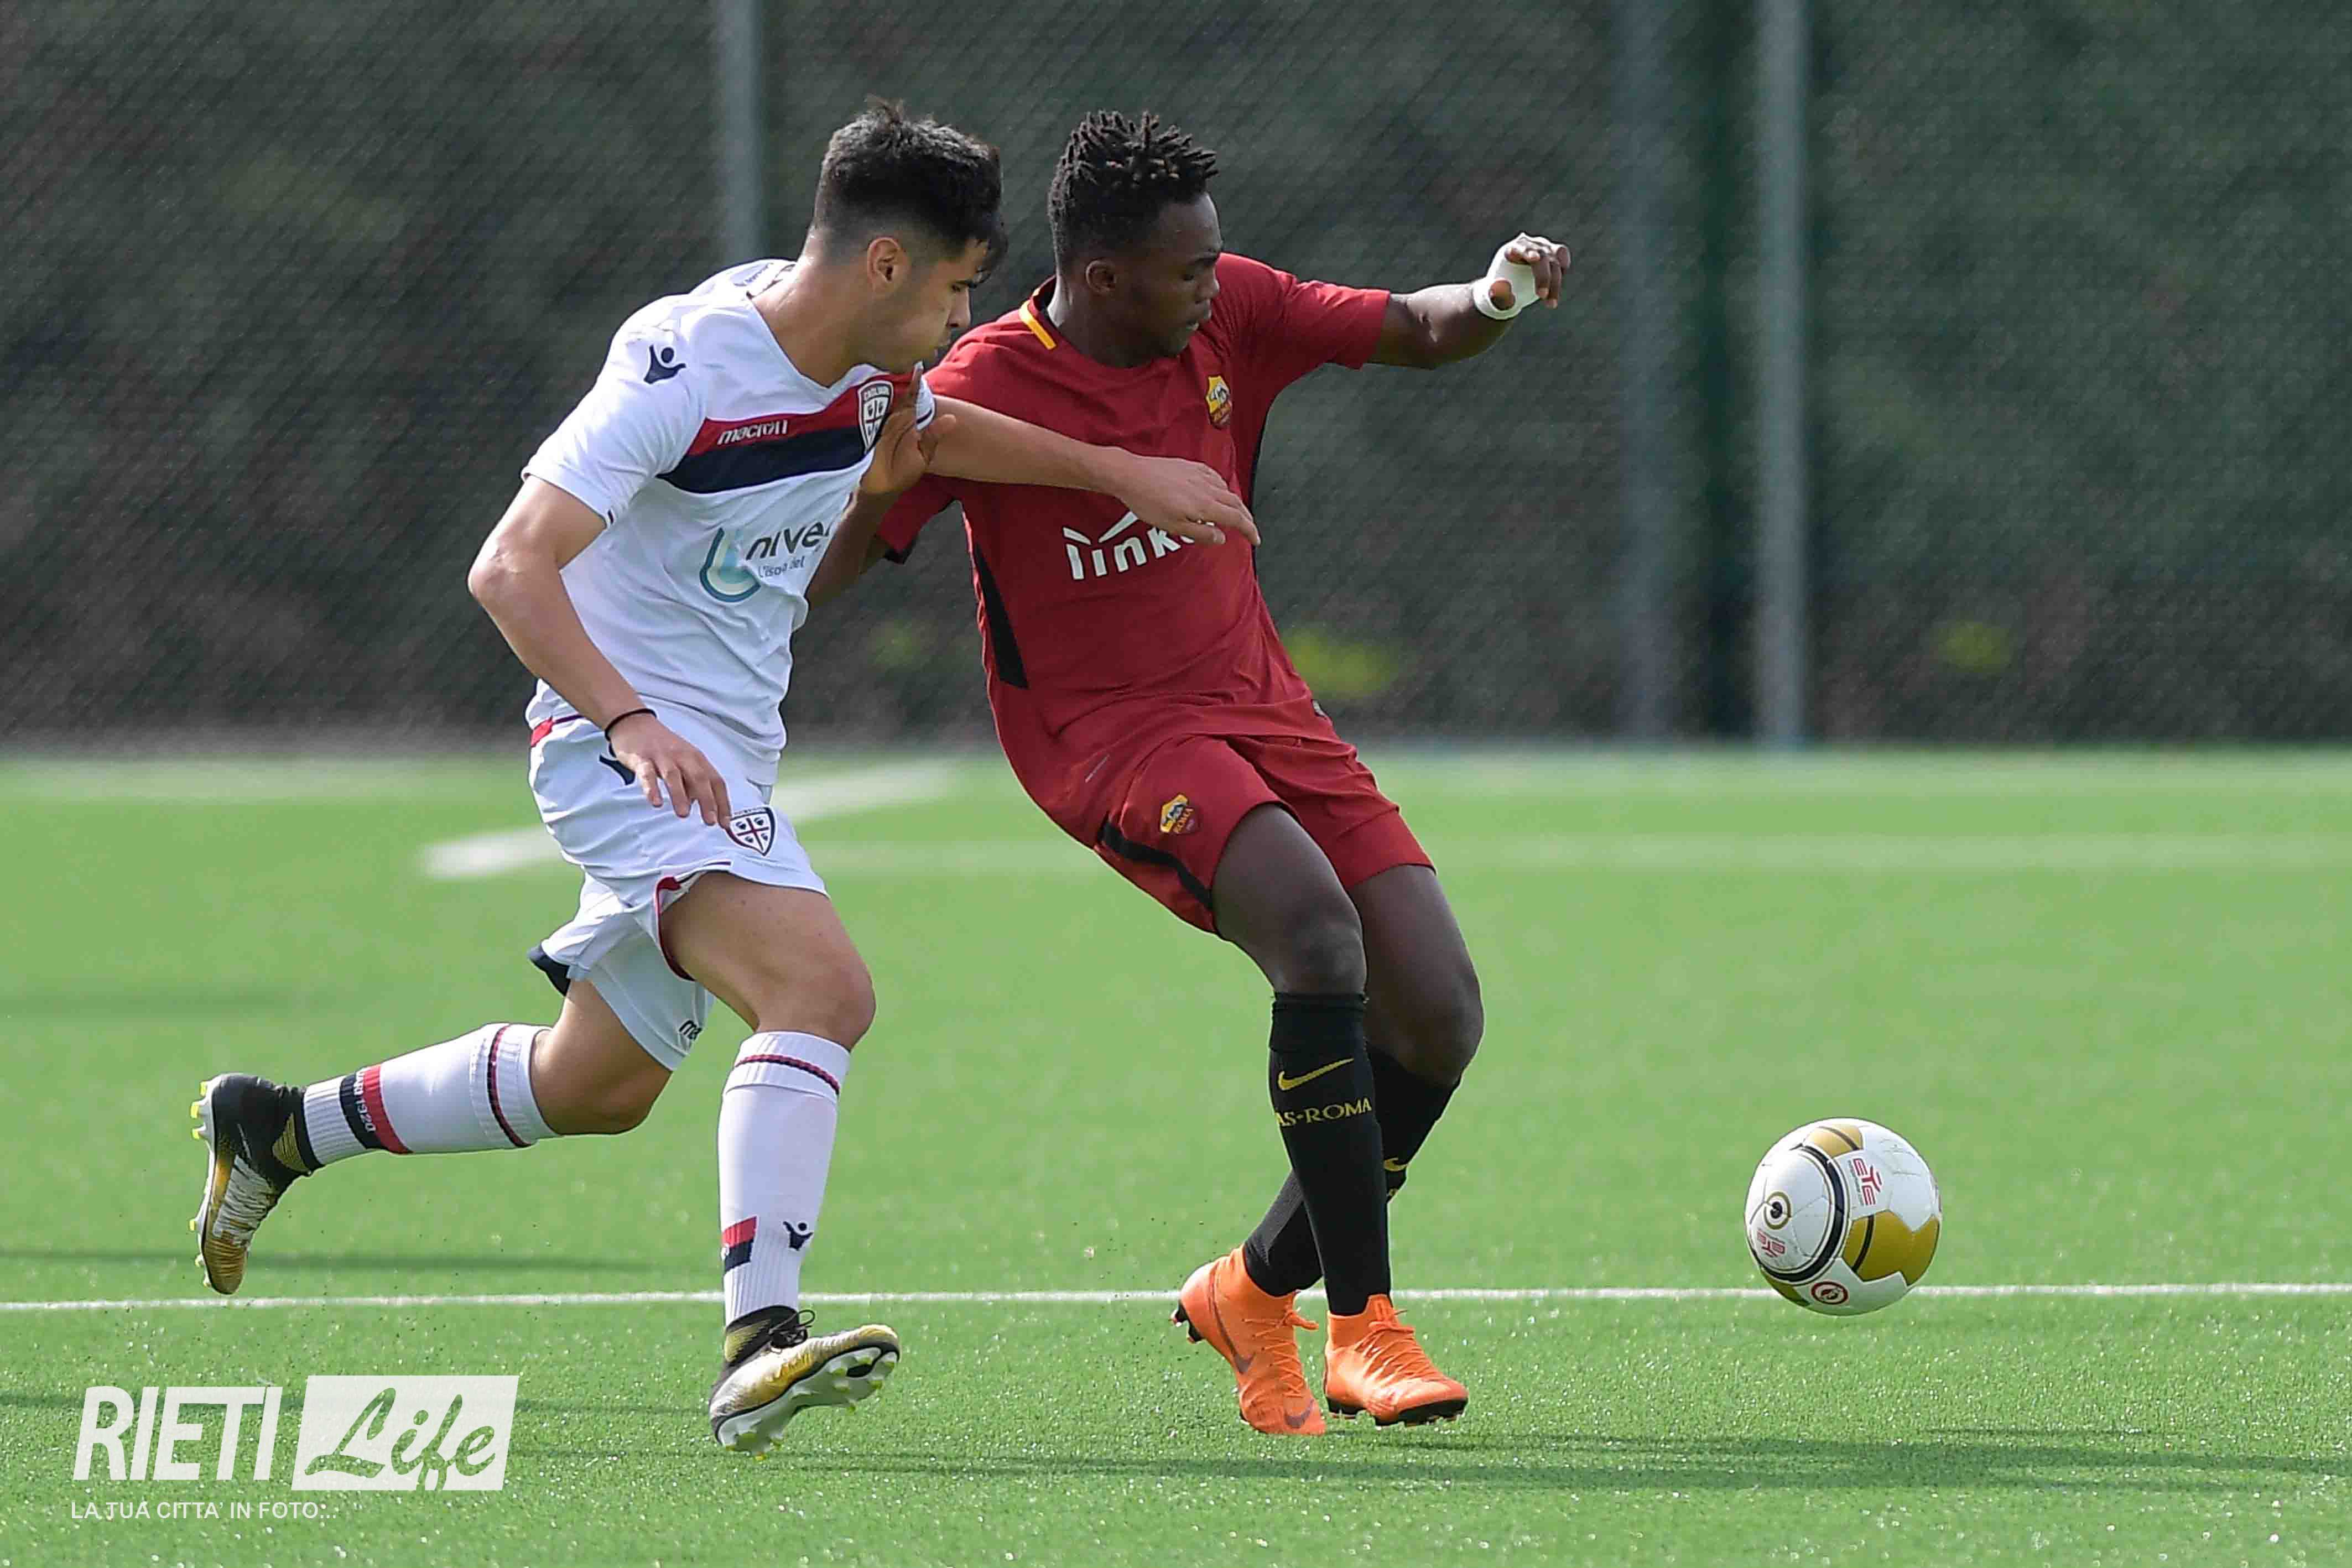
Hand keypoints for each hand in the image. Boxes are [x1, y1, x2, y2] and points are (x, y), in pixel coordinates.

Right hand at [606, 711, 731, 824]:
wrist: (635, 723)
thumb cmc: (663, 746)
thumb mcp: (684, 762)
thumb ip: (693, 783)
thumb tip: (702, 805)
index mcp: (696, 759)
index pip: (716, 781)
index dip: (722, 802)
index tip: (725, 823)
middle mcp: (683, 757)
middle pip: (699, 779)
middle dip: (707, 801)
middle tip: (711, 821)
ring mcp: (662, 757)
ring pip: (674, 776)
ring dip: (680, 796)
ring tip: (684, 814)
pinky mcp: (642, 759)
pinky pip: (647, 774)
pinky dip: (651, 788)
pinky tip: (655, 802)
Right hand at [861, 363, 956, 496]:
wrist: (879, 491)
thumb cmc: (901, 474)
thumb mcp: (922, 456)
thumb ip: (933, 436)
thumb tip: (952, 419)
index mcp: (907, 422)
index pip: (912, 397)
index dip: (913, 381)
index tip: (916, 363)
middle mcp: (891, 418)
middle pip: (892, 391)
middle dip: (893, 375)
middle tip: (895, 352)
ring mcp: (875, 423)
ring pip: (877, 398)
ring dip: (878, 384)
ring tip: (880, 363)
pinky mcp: (861, 431)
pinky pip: (863, 413)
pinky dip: (862, 401)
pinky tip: (863, 387)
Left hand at [1102, 454, 1259, 546]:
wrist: (1132, 475)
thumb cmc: (1148, 502)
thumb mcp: (1174, 526)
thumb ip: (1200, 533)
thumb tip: (1221, 538)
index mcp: (1205, 505)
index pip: (1236, 518)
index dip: (1249, 530)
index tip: (1255, 539)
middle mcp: (1206, 488)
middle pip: (1236, 503)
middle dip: (1246, 517)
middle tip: (1250, 528)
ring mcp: (1199, 475)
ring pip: (1226, 489)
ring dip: (1235, 502)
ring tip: (1235, 512)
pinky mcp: (1190, 466)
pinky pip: (1215, 476)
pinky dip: (1223, 487)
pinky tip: (1218, 490)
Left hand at [1490, 233, 1569, 312]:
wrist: (1511, 291)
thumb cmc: (1502, 292)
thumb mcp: (1496, 298)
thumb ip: (1497, 295)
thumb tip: (1498, 289)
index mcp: (1511, 250)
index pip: (1520, 248)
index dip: (1528, 252)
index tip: (1535, 259)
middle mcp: (1529, 245)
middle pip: (1542, 255)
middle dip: (1544, 276)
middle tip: (1542, 296)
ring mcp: (1542, 248)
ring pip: (1556, 257)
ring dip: (1556, 281)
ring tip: (1551, 304)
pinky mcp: (1553, 254)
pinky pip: (1562, 259)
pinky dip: (1561, 273)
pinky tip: (1553, 291)